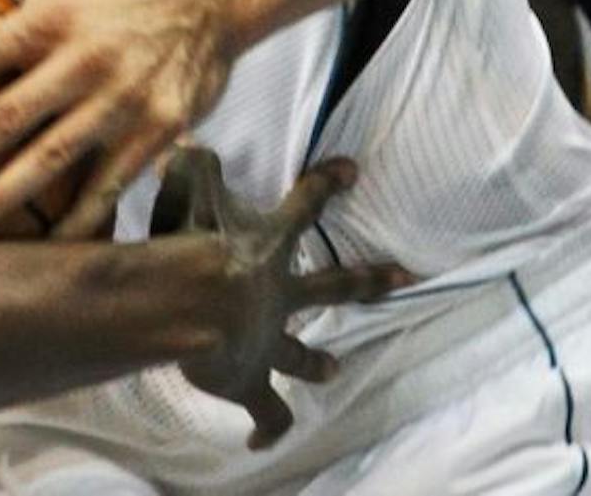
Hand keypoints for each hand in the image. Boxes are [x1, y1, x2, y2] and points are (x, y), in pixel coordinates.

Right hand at [156, 148, 408, 449]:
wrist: (188, 303)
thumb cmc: (186, 242)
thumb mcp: (189, 191)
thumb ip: (193, 168)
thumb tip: (188, 146)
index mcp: (270, 244)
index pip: (304, 204)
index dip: (327, 185)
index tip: (353, 170)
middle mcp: (281, 292)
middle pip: (335, 285)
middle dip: (369, 281)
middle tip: (404, 276)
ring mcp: (271, 339)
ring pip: (302, 354)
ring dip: (317, 363)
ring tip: (333, 370)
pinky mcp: (252, 380)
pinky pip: (267, 412)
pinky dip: (267, 429)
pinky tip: (260, 446)